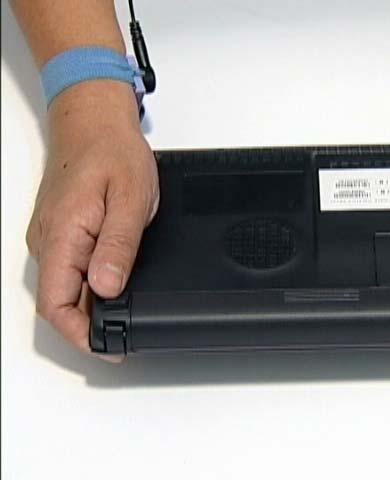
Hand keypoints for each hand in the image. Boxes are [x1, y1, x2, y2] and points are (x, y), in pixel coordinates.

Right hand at [26, 80, 158, 351]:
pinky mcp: (61, 231)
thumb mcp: (129, 199)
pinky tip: (114, 282)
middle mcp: (48, 241)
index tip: (108, 347)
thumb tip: (106, 288)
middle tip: (127, 332)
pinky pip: (70, 268)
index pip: (56, 304)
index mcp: (63, 236)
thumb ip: (118, 246)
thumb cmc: (112, 152)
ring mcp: (52, 237)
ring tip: (125, 311)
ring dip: (90, 304)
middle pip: (59, 300)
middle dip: (90, 324)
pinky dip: (89, 284)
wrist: (93, 121)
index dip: (80, 334)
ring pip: (66, 286)